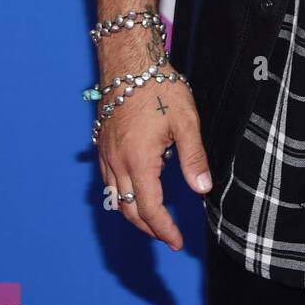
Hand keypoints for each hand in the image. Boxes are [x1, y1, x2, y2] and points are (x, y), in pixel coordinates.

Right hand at [97, 67, 212, 249]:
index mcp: (139, 160)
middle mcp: (117, 162)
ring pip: (116, 196)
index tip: (177, 242)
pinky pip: (109, 180)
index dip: (163, 229)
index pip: (149, 208)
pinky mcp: (102, 145)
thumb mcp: (186, 121)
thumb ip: (193, 157)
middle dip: (148, 227)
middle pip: (128, 208)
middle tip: (168, 235)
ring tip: (155, 219)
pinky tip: (136, 190)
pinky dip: (122, 194)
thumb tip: (202, 189)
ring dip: (134, 212)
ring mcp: (106, 154)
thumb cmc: (159, 87)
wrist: (128, 62)